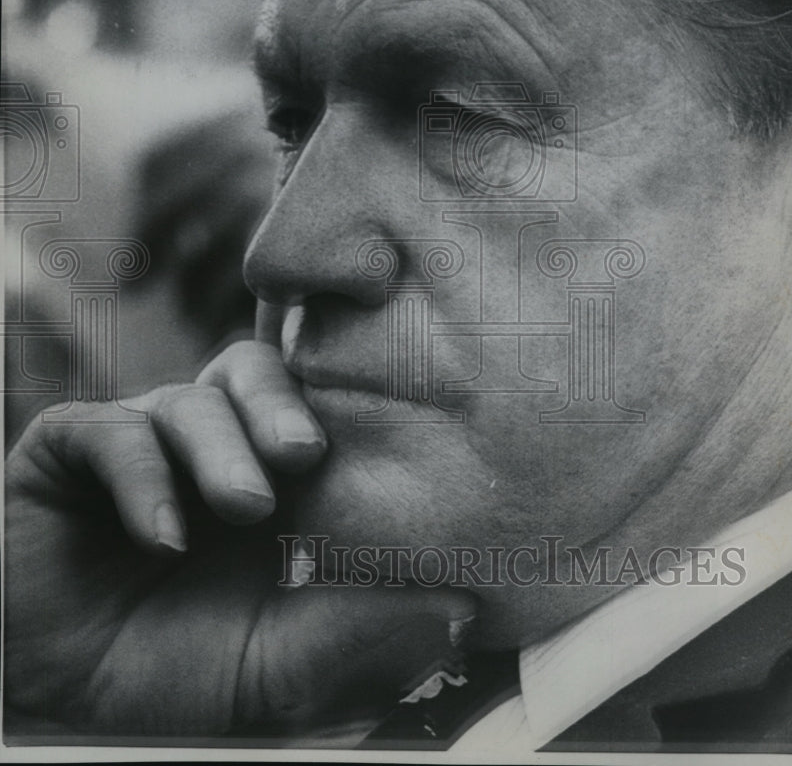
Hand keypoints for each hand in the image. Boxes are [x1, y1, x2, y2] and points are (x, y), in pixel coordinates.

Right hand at [4, 341, 474, 736]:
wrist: (56, 687)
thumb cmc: (175, 671)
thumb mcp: (277, 672)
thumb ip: (357, 642)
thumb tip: (463, 612)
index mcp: (269, 479)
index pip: (317, 415)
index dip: (351, 416)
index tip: (390, 447)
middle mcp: (213, 446)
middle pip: (258, 376)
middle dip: (284, 407)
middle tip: (308, 452)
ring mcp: (148, 440)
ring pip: (193, 400)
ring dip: (222, 449)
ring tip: (244, 504)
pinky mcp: (76, 447)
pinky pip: (111, 430)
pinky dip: (143, 475)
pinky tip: (165, 533)